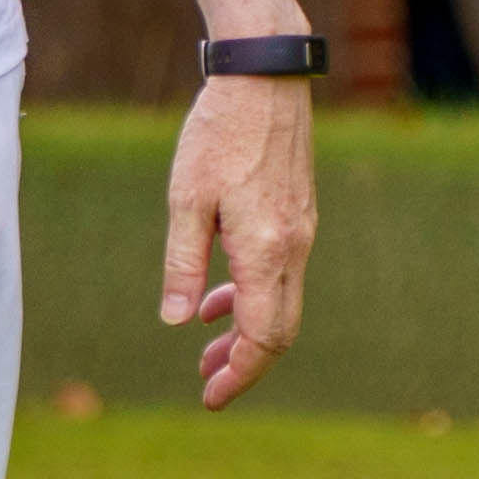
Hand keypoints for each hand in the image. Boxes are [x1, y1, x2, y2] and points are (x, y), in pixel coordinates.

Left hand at [161, 73, 314, 408]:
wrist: (264, 81)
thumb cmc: (217, 134)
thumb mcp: (185, 198)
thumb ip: (183, 262)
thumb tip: (177, 322)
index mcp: (267, 251)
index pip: (262, 338)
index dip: (237, 374)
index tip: (209, 397)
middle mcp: (294, 250)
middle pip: (278, 332)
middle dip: (243, 363)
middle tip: (205, 382)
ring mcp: (301, 234)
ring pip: (281, 306)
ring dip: (246, 332)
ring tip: (205, 348)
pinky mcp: (298, 219)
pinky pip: (280, 277)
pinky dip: (251, 296)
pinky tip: (217, 299)